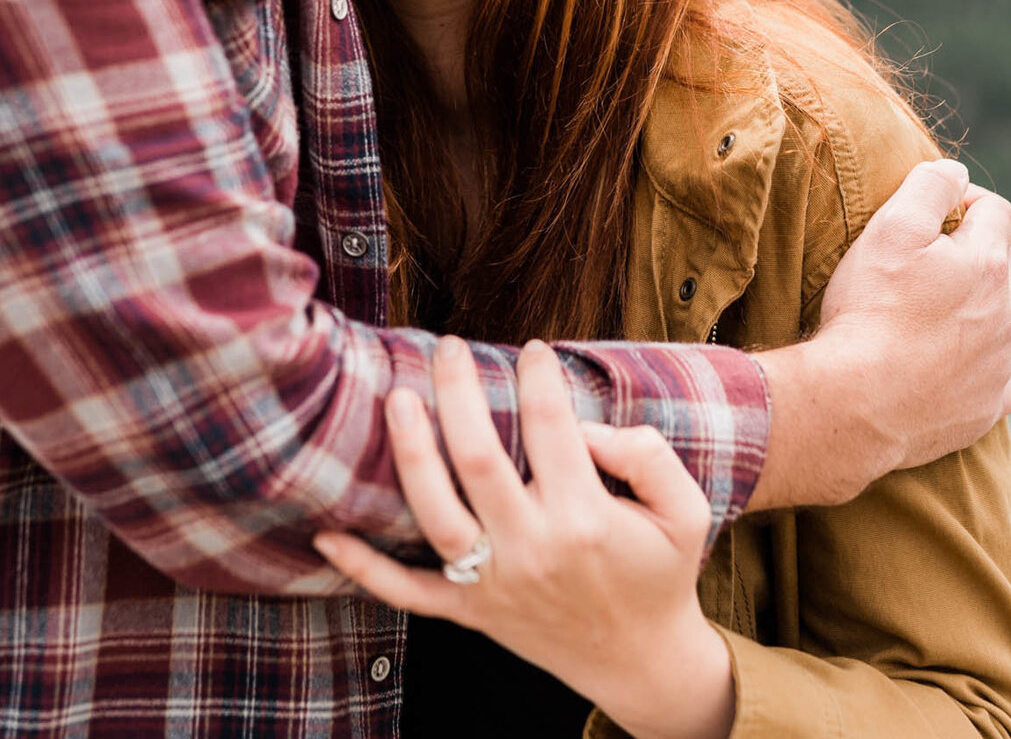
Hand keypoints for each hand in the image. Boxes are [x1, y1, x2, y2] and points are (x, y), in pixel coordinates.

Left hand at [314, 337, 734, 738]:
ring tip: (399, 396)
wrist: (641, 662)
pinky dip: (364, 567)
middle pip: (477, 458)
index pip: (551, 426)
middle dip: (458, 392)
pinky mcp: (469, 611)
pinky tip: (327, 534)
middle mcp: (532, 549)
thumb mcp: (683, 512)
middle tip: (450, 347)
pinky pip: (407, 593)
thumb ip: (646, 456)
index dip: (538, 377)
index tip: (533, 349)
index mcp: (585, 519)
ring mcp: (493, 584)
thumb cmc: (659, 573)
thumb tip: (584, 426)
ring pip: (436, 513)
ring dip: (410, 452)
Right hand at [753, 158, 1010, 508]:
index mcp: (987, 263)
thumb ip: (929, 188)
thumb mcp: (891, 228)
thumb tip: (955, 171)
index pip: (996, 212)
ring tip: (941, 308)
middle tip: (931, 259)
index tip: (936, 210)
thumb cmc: (871, 311)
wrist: (860, 402)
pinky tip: (967, 358)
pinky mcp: (991, 403)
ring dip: (987, 304)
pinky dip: (995, 361)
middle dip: (979, 252)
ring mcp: (1003, 361)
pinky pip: (1010, 377)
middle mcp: (1009, 312)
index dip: (966, 200)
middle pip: (1008, 264)